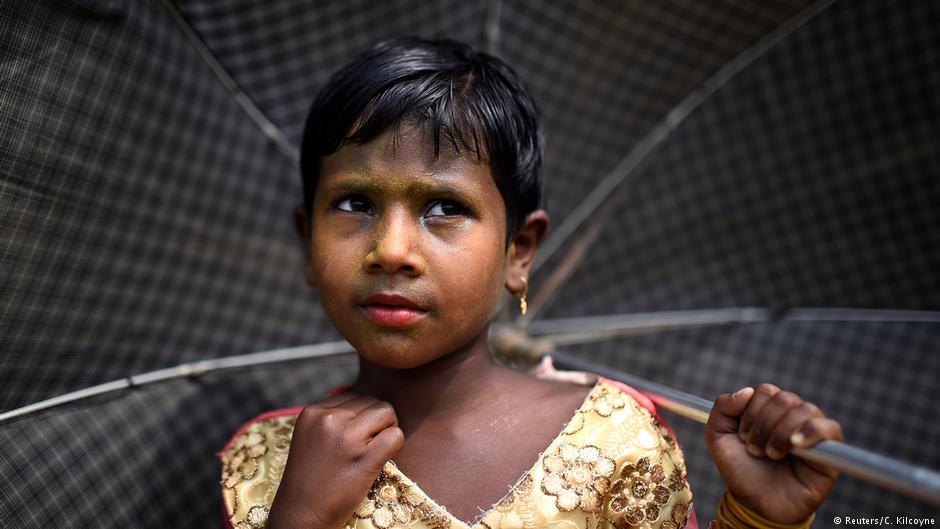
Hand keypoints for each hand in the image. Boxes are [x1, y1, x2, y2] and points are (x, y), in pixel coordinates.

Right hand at [266, 394, 403, 528]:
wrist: (301, 514)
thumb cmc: (310, 478)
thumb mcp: (311, 436)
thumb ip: (334, 416)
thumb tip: (368, 403)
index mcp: (313, 411)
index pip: (355, 397)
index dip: (361, 418)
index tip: (352, 439)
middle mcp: (328, 419)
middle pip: (373, 402)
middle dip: (376, 422)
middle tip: (365, 446)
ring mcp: (346, 437)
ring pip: (387, 412)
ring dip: (387, 430)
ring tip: (372, 451)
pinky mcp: (364, 457)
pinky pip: (396, 436)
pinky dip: (395, 446)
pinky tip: (379, 460)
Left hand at [705, 384, 842, 523]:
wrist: (756, 503)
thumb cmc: (741, 471)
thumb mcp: (718, 438)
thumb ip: (723, 408)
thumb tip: (747, 391)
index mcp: (770, 410)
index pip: (766, 391)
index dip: (751, 412)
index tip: (742, 436)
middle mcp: (793, 417)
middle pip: (784, 398)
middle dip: (763, 424)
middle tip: (754, 450)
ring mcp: (812, 432)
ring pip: (805, 409)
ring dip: (780, 432)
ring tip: (771, 455)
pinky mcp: (830, 451)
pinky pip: (831, 428)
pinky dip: (812, 431)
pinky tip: (795, 444)